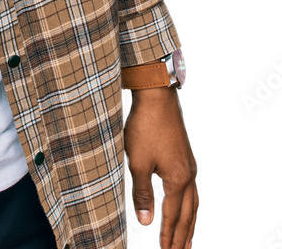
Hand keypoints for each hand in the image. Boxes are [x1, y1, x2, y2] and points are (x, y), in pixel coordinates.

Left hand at [124, 87, 197, 248]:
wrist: (157, 97)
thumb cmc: (145, 127)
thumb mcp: (138, 162)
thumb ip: (142, 193)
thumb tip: (146, 221)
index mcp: (178, 180)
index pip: (173, 216)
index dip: (168, 236)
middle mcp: (188, 175)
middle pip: (189, 213)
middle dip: (183, 235)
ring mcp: (189, 164)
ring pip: (193, 202)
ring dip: (189, 222)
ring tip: (187, 238)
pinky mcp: (184, 156)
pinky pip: (191, 188)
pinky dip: (189, 204)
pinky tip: (184, 203)